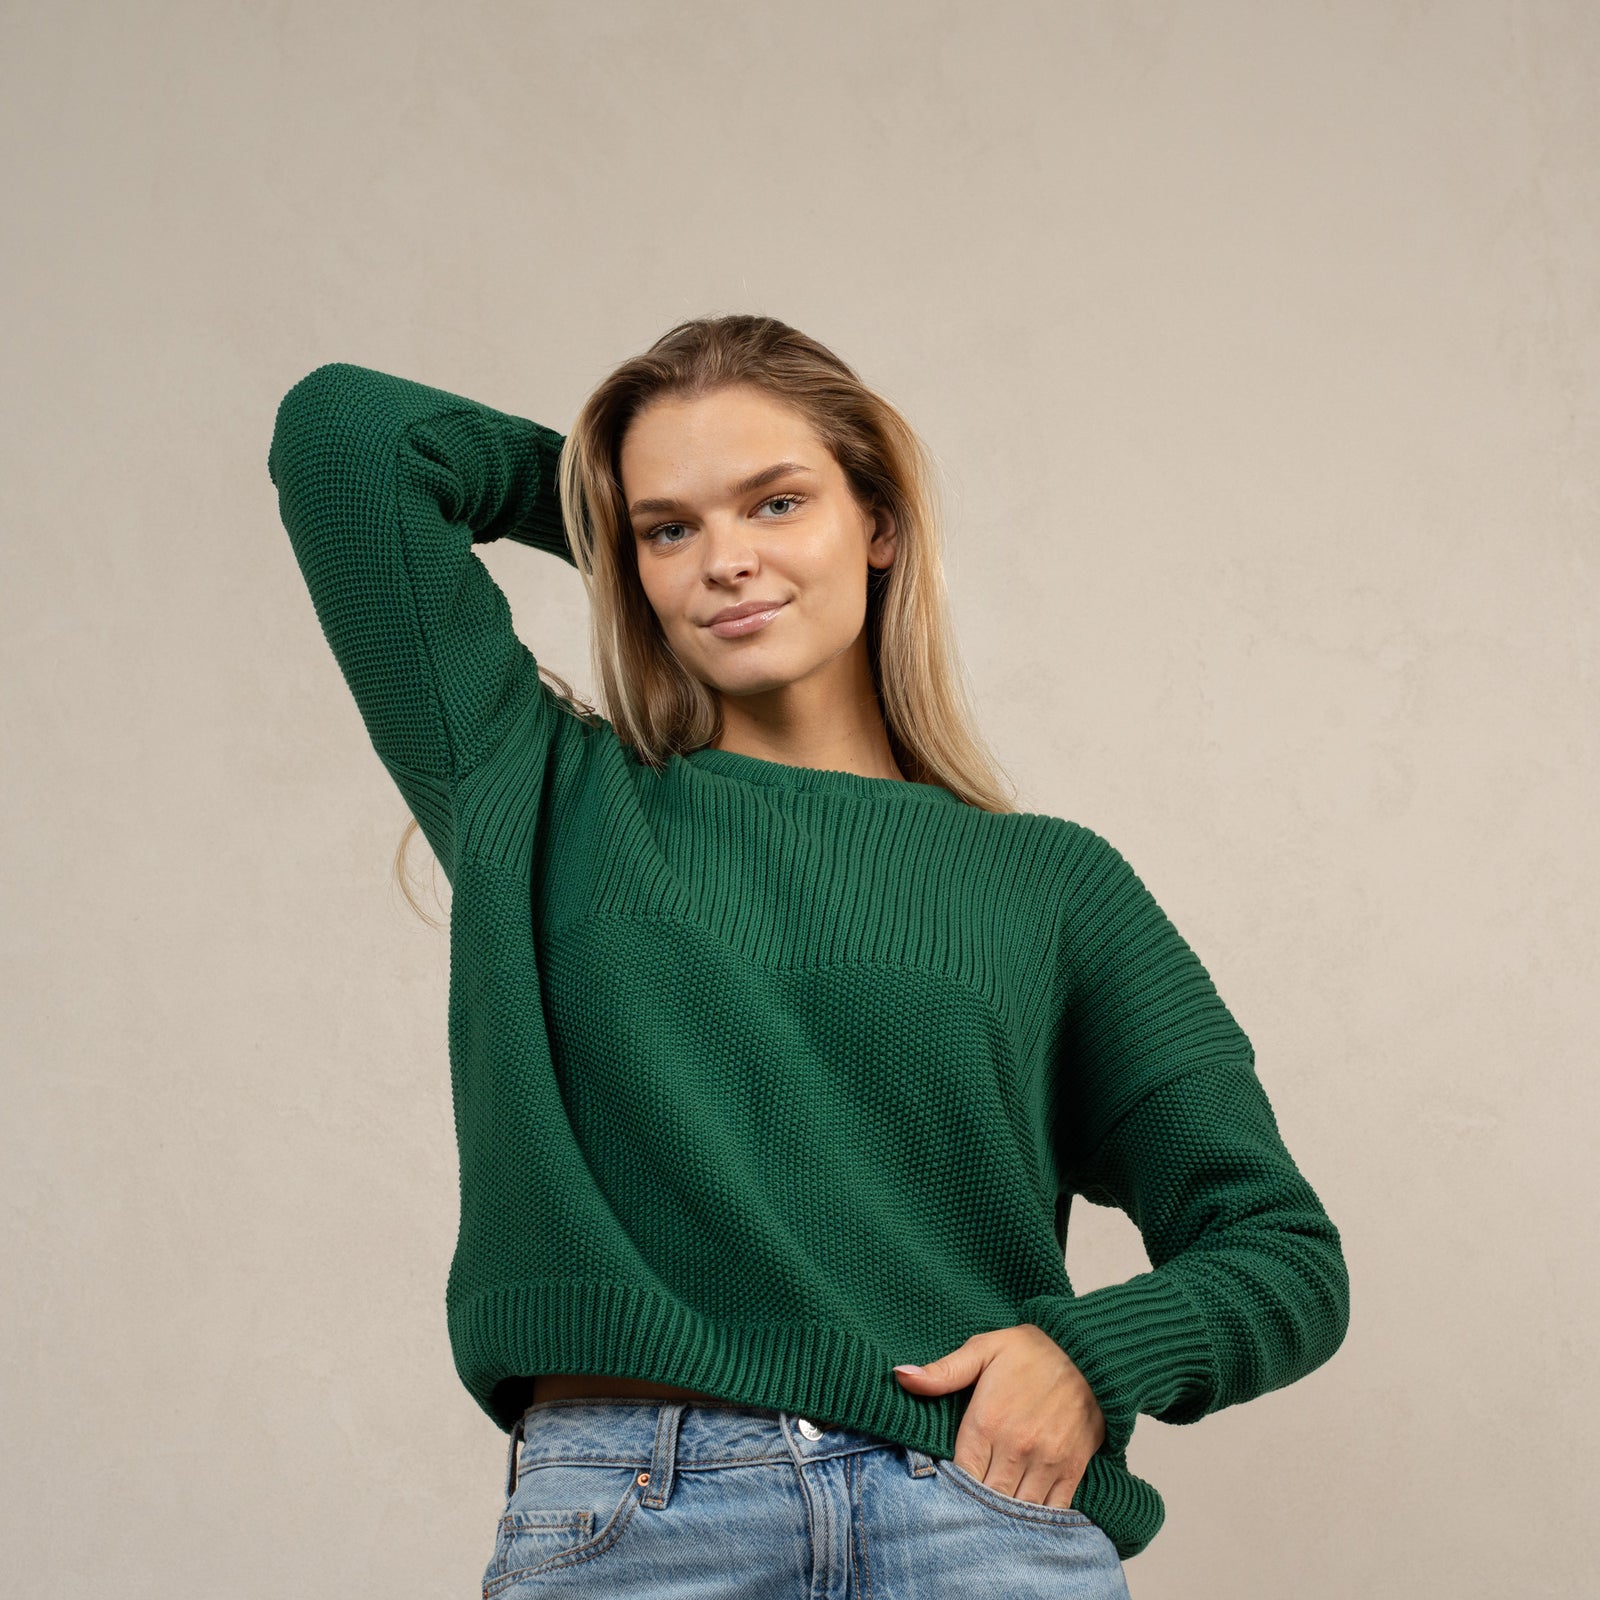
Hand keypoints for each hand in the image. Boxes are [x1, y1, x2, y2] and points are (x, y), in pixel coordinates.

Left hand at [892, 1324, 1106, 1508]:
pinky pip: (1051, 1511)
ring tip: (985, 1527)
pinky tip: (1020, 1526)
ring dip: (1001, 1520)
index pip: (958, 1475)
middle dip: (971, 1510)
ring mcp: (1046, 1462)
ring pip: (1016, 1511)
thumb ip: (942, 1372)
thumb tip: (899, 1376)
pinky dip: (1035, 1522)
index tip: (939, 1494)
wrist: (1089, 1351)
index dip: (947, 1490)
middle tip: (958, 1519)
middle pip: (985, 1500)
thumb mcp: (982, 1350)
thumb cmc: (1030, 1350)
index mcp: (987, 1421)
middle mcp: (1016, 1447)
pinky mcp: (1071, 1470)